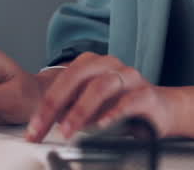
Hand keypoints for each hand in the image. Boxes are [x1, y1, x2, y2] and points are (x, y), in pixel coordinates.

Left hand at [24, 52, 178, 142]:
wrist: (160, 110)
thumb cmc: (120, 107)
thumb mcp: (89, 108)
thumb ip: (68, 110)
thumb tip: (41, 126)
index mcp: (91, 64)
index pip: (61, 80)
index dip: (45, 106)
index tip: (33, 129)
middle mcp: (109, 65)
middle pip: (77, 76)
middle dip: (56, 104)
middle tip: (43, 128)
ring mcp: (129, 77)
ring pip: (101, 86)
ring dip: (80, 110)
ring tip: (68, 130)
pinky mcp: (147, 93)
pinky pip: (129, 100)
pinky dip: (113, 113)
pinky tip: (102, 124)